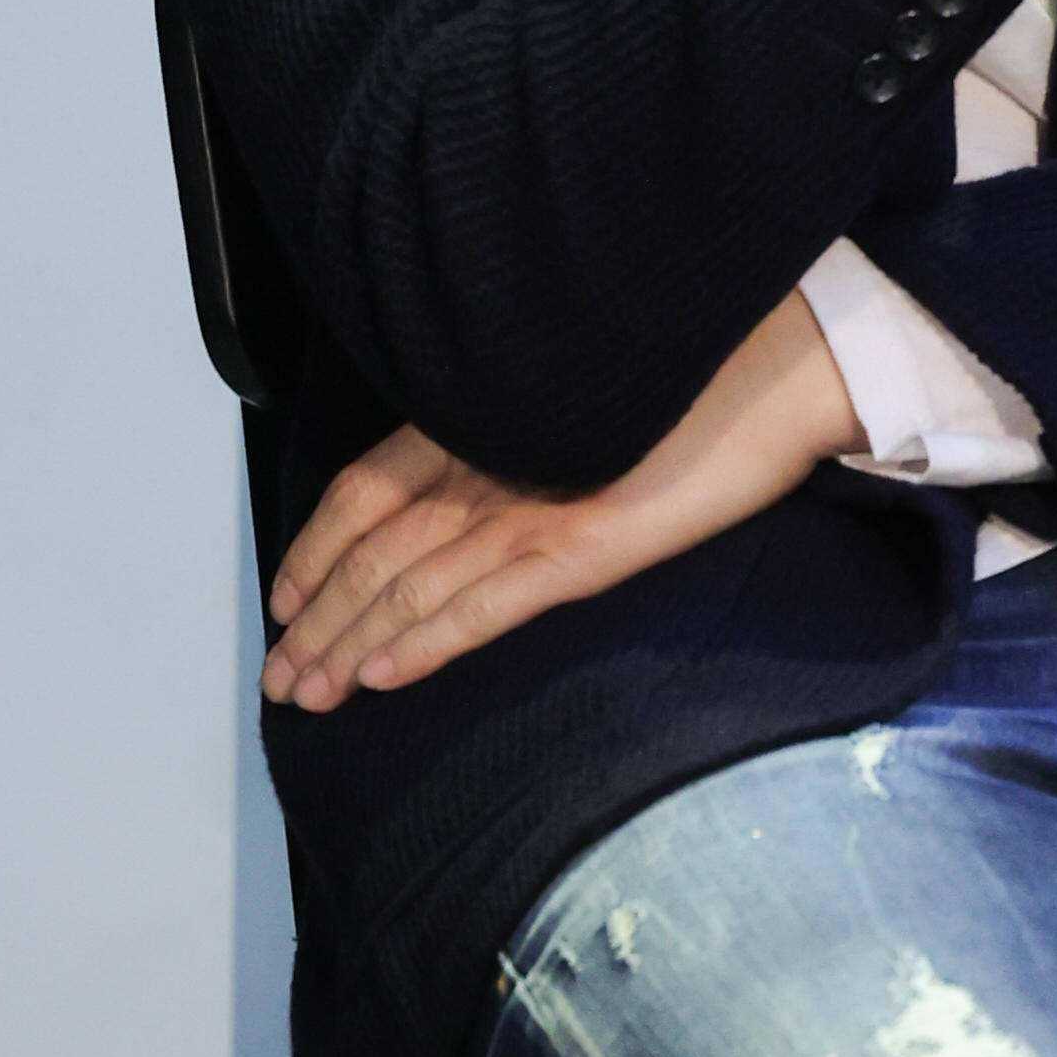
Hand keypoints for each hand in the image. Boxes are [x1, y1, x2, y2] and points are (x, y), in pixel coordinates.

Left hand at [260, 286, 863, 710]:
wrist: (776, 362)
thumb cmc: (688, 367)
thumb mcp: (573, 386)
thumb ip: (512, 424)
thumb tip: (468, 473)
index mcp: (481, 412)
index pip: (363, 487)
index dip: (313, 548)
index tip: (284, 597)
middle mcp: (490, 457)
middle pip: (371, 548)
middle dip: (316, 618)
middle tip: (281, 675)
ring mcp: (532, 503)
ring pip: (410, 585)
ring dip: (347, 645)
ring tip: (309, 694)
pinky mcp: (582, 545)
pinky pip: (482, 606)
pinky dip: (422, 644)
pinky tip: (381, 676)